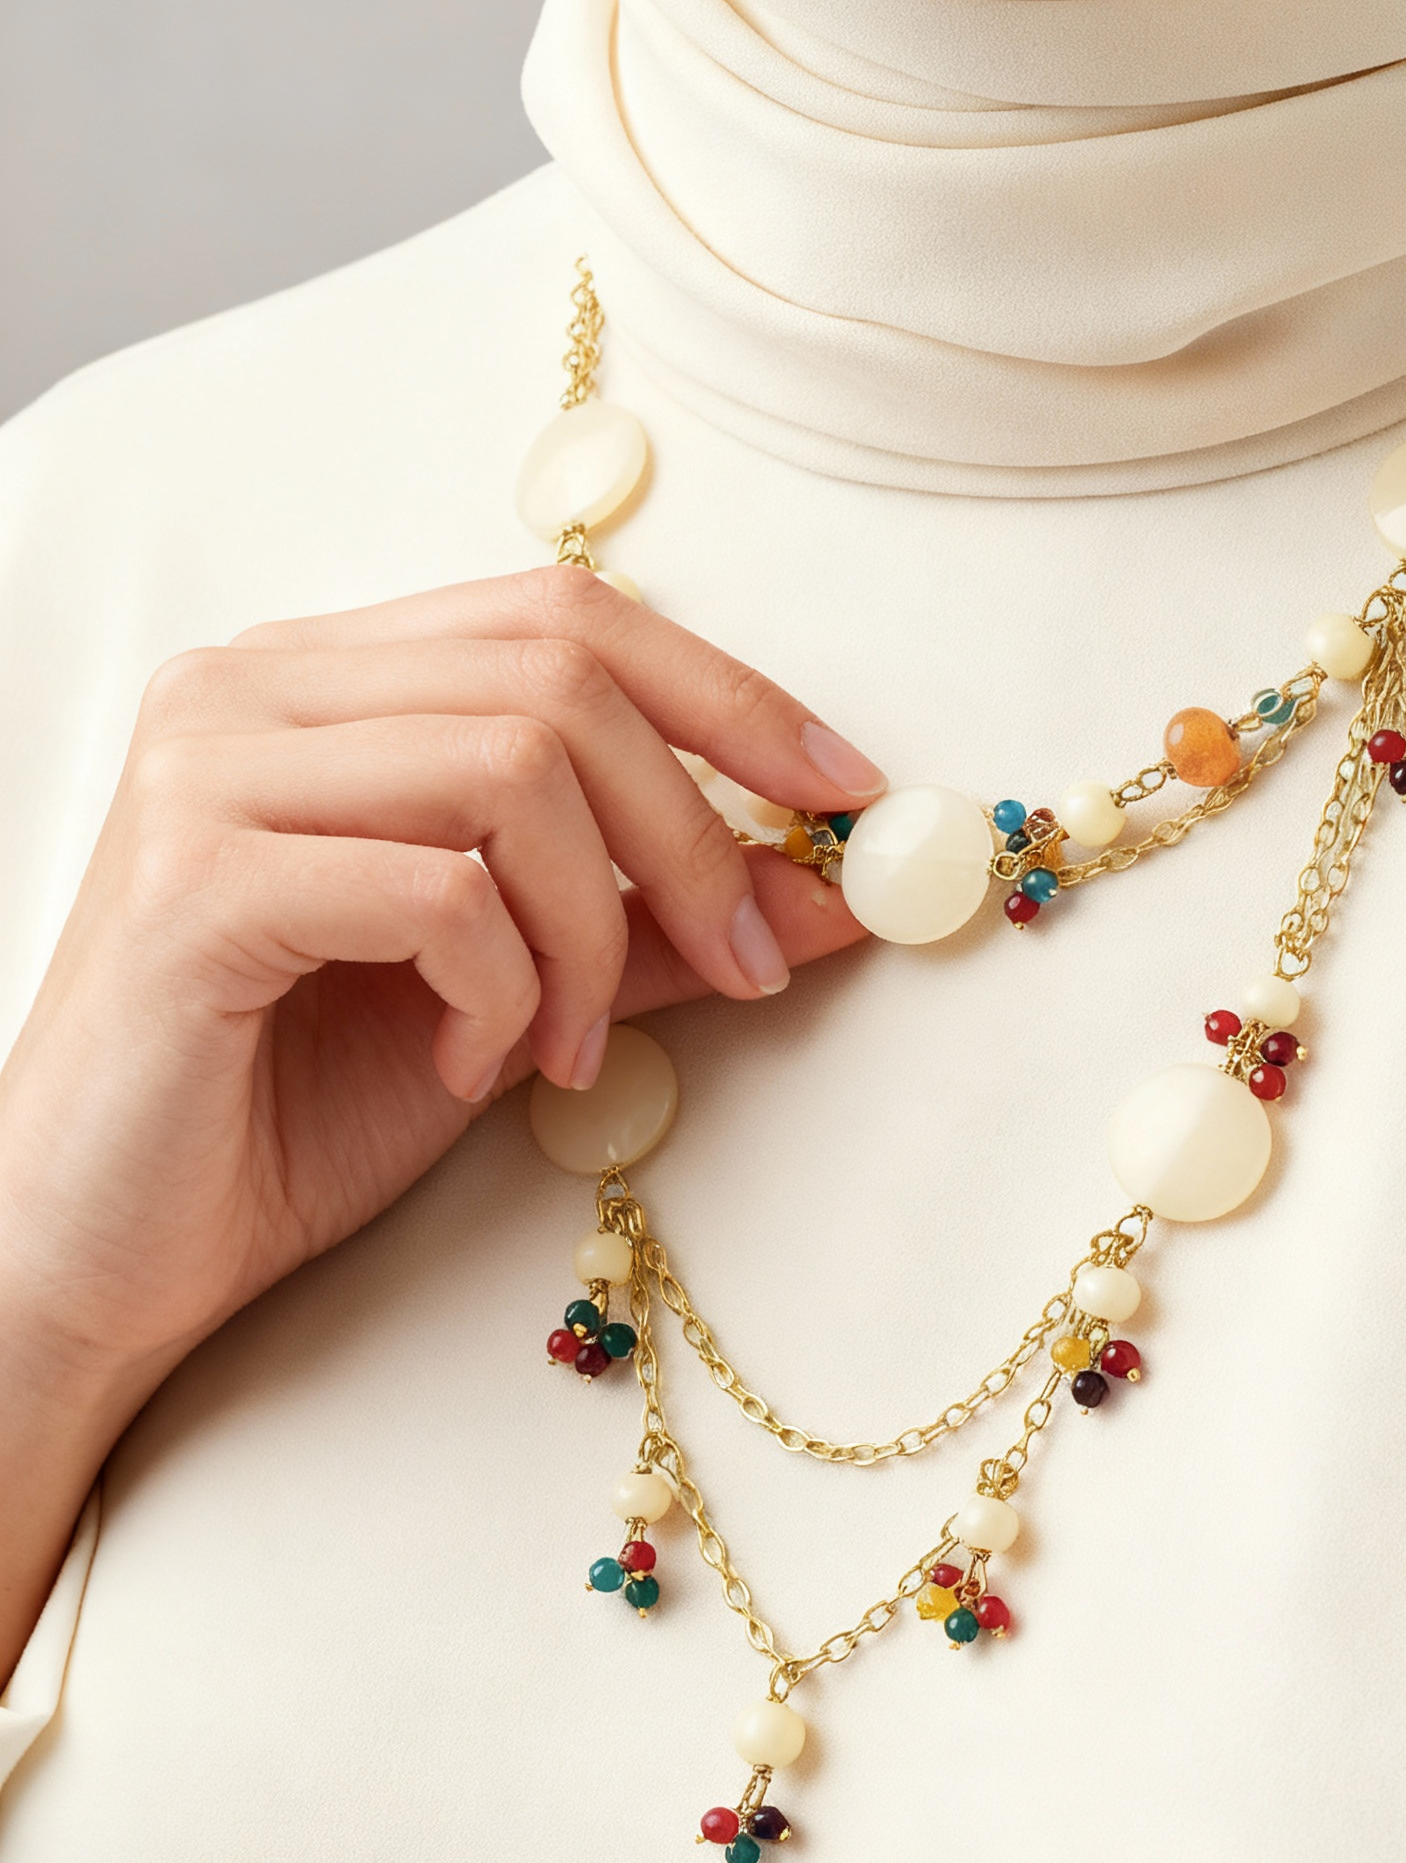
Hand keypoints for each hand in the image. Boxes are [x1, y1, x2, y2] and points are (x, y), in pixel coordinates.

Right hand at [0, 566, 883, 1674]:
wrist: (101, 1249)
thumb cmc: (293, 1107)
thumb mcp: (516, 992)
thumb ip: (656, 921)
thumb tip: (837, 890)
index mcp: (322, 678)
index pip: (565, 612)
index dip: (729, 691)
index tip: (846, 792)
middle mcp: (254, 685)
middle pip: (560, 675)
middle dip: (693, 826)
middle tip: (745, 961)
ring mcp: (210, 769)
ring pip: (512, 767)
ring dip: (595, 923)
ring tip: (568, 1046)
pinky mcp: (197, 883)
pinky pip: (437, 889)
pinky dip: (500, 985)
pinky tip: (468, 1063)